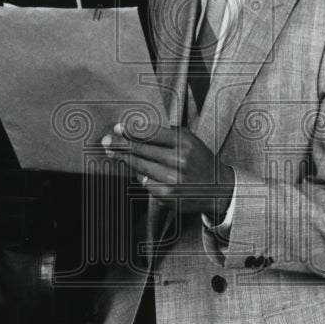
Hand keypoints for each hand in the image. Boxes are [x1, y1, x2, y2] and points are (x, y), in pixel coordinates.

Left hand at [102, 123, 233, 219]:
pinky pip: (145, 183)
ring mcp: (171, 180)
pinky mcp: (167, 196)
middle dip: (120, 144)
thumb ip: (168, 134)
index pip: (150, 133)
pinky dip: (140, 176)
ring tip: (113, 152)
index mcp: (183, 142)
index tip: (118, 128)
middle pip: (140, 150)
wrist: (218, 188)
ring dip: (124, 159)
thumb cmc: (199, 159)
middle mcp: (178, 160)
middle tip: (106, 140)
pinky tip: (138, 171)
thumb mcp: (190, 140)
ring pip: (139, 167)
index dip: (131, 131)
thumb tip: (136, 130)